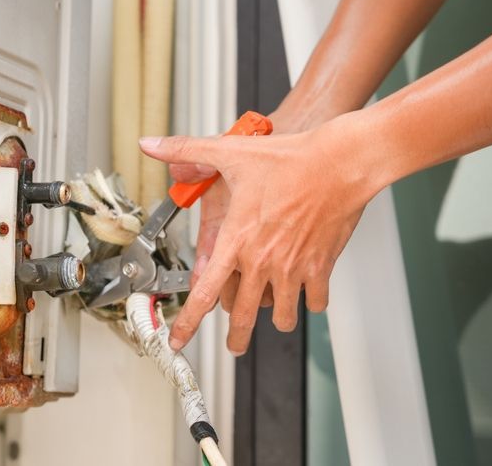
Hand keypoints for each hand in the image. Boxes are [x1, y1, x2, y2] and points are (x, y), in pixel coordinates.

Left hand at [141, 115, 382, 354]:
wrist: (340, 163)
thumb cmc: (289, 158)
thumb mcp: (229, 152)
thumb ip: (186, 152)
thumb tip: (151, 146)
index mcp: (235, 239)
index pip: (205, 292)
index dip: (188, 322)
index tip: (179, 341)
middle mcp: (262, 260)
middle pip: (242, 317)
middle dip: (236, 338)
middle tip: (233, 346)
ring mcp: (293, 268)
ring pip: (281, 315)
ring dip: (275, 318)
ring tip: (274, 316)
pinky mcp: (321, 267)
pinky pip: (314, 302)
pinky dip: (309, 302)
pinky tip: (307, 294)